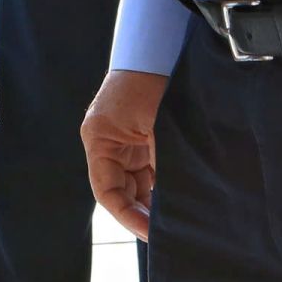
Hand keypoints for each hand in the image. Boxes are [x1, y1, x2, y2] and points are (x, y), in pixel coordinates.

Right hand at [82, 68, 166, 241]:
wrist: (161, 47)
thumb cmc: (153, 82)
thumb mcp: (159, 129)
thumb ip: (164, 166)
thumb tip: (180, 204)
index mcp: (100, 139)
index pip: (107, 192)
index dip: (128, 217)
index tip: (152, 234)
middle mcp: (108, 144)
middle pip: (123, 191)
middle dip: (145, 212)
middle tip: (170, 233)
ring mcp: (126, 141)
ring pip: (139, 184)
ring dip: (157, 201)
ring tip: (179, 220)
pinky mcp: (143, 137)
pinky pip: (151, 171)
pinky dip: (164, 185)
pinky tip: (182, 199)